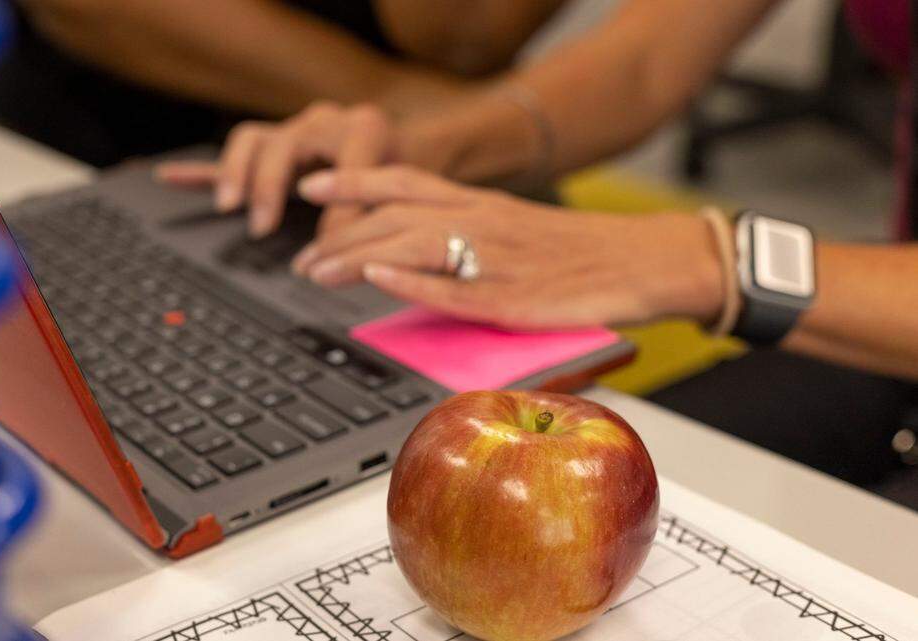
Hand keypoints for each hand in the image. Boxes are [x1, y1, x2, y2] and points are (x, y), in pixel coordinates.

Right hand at [156, 102, 395, 237]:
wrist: (411, 145)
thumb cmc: (410, 174)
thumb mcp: (408, 195)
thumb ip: (381, 216)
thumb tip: (344, 255)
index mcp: (364, 129)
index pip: (342, 165)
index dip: (336, 211)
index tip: (330, 249)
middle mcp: (323, 124)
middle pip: (281, 144)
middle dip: (268, 185)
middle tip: (262, 226)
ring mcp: (293, 135)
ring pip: (252, 139)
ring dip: (236, 173)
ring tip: (229, 207)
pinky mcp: (273, 152)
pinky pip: (232, 157)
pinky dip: (201, 170)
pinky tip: (169, 177)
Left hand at [291, 166, 724, 329]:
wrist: (646, 260)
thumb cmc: (582, 251)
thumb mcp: (517, 229)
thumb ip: (468, 235)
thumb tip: (416, 255)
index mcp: (482, 203)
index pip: (405, 181)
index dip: (354, 181)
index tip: (311, 186)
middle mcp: (482, 221)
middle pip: (395, 216)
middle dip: (341, 234)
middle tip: (301, 257)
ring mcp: (496, 258)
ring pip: (414, 245)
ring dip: (359, 255)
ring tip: (318, 270)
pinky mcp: (514, 298)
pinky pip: (455, 287)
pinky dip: (413, 279)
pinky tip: (380, 277)